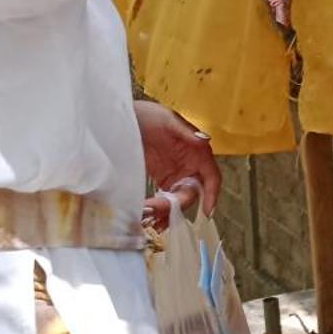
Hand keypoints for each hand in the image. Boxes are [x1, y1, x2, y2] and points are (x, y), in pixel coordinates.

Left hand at [134, 101, 220, 222]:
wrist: (120, 119)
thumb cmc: (147, 114)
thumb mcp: (166, 120)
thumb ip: (184, 131)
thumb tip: (203, 140)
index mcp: (196, 151)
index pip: (211, 177)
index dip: (212, 194)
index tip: (207, 211)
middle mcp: (189, 165)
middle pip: (192, 193)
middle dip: (177, 206)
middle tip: (157, 210)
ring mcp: (175, 173)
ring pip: (179, 200)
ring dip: (168, 212)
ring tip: (151, 219)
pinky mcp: (161, 179)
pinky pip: (166, 199)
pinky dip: (160, 210)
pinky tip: (150, 217)